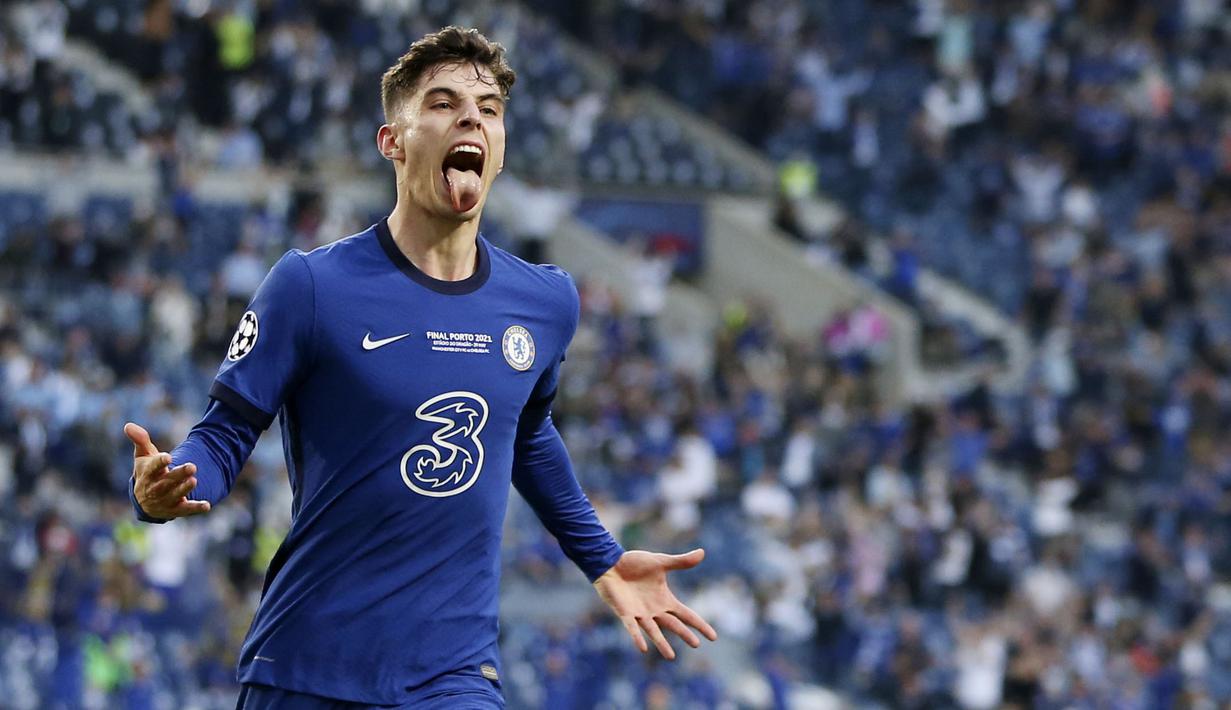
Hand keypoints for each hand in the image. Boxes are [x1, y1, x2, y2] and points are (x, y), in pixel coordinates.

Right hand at [125, 422, 209, 519]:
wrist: (144, 501)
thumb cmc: (147, 472)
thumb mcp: (143, 456)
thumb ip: (140, 440)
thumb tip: (128, 425)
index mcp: (147, 474)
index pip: (152, 467)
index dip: (159, 462)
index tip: (167, 457)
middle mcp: (155, 488)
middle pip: (166, 482)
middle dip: (178, 475)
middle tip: (192, 467)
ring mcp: (164, 500)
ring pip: (174, 495)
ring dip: (184, 489)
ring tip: (194, 481)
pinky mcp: (175, 510)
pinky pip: (185, 510)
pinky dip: (195, 508)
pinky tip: (207, 505)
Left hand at [593, 548, 717, 659]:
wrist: (611, 563)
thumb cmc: (634, 564)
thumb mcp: (660, 562)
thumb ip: (680, 562)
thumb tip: (702, 552)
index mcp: (665, 599)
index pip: (686, 615)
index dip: (699, 625)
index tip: (713, 637)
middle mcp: (654, 610)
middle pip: (673, 624)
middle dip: (684, 634)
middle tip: (696, 645)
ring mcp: (640, 613)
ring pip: (654, 631)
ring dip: (662, 643)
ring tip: (671, 656)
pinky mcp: (625, 613)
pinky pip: (632, 627)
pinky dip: (637, 637)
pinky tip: (643, 648)